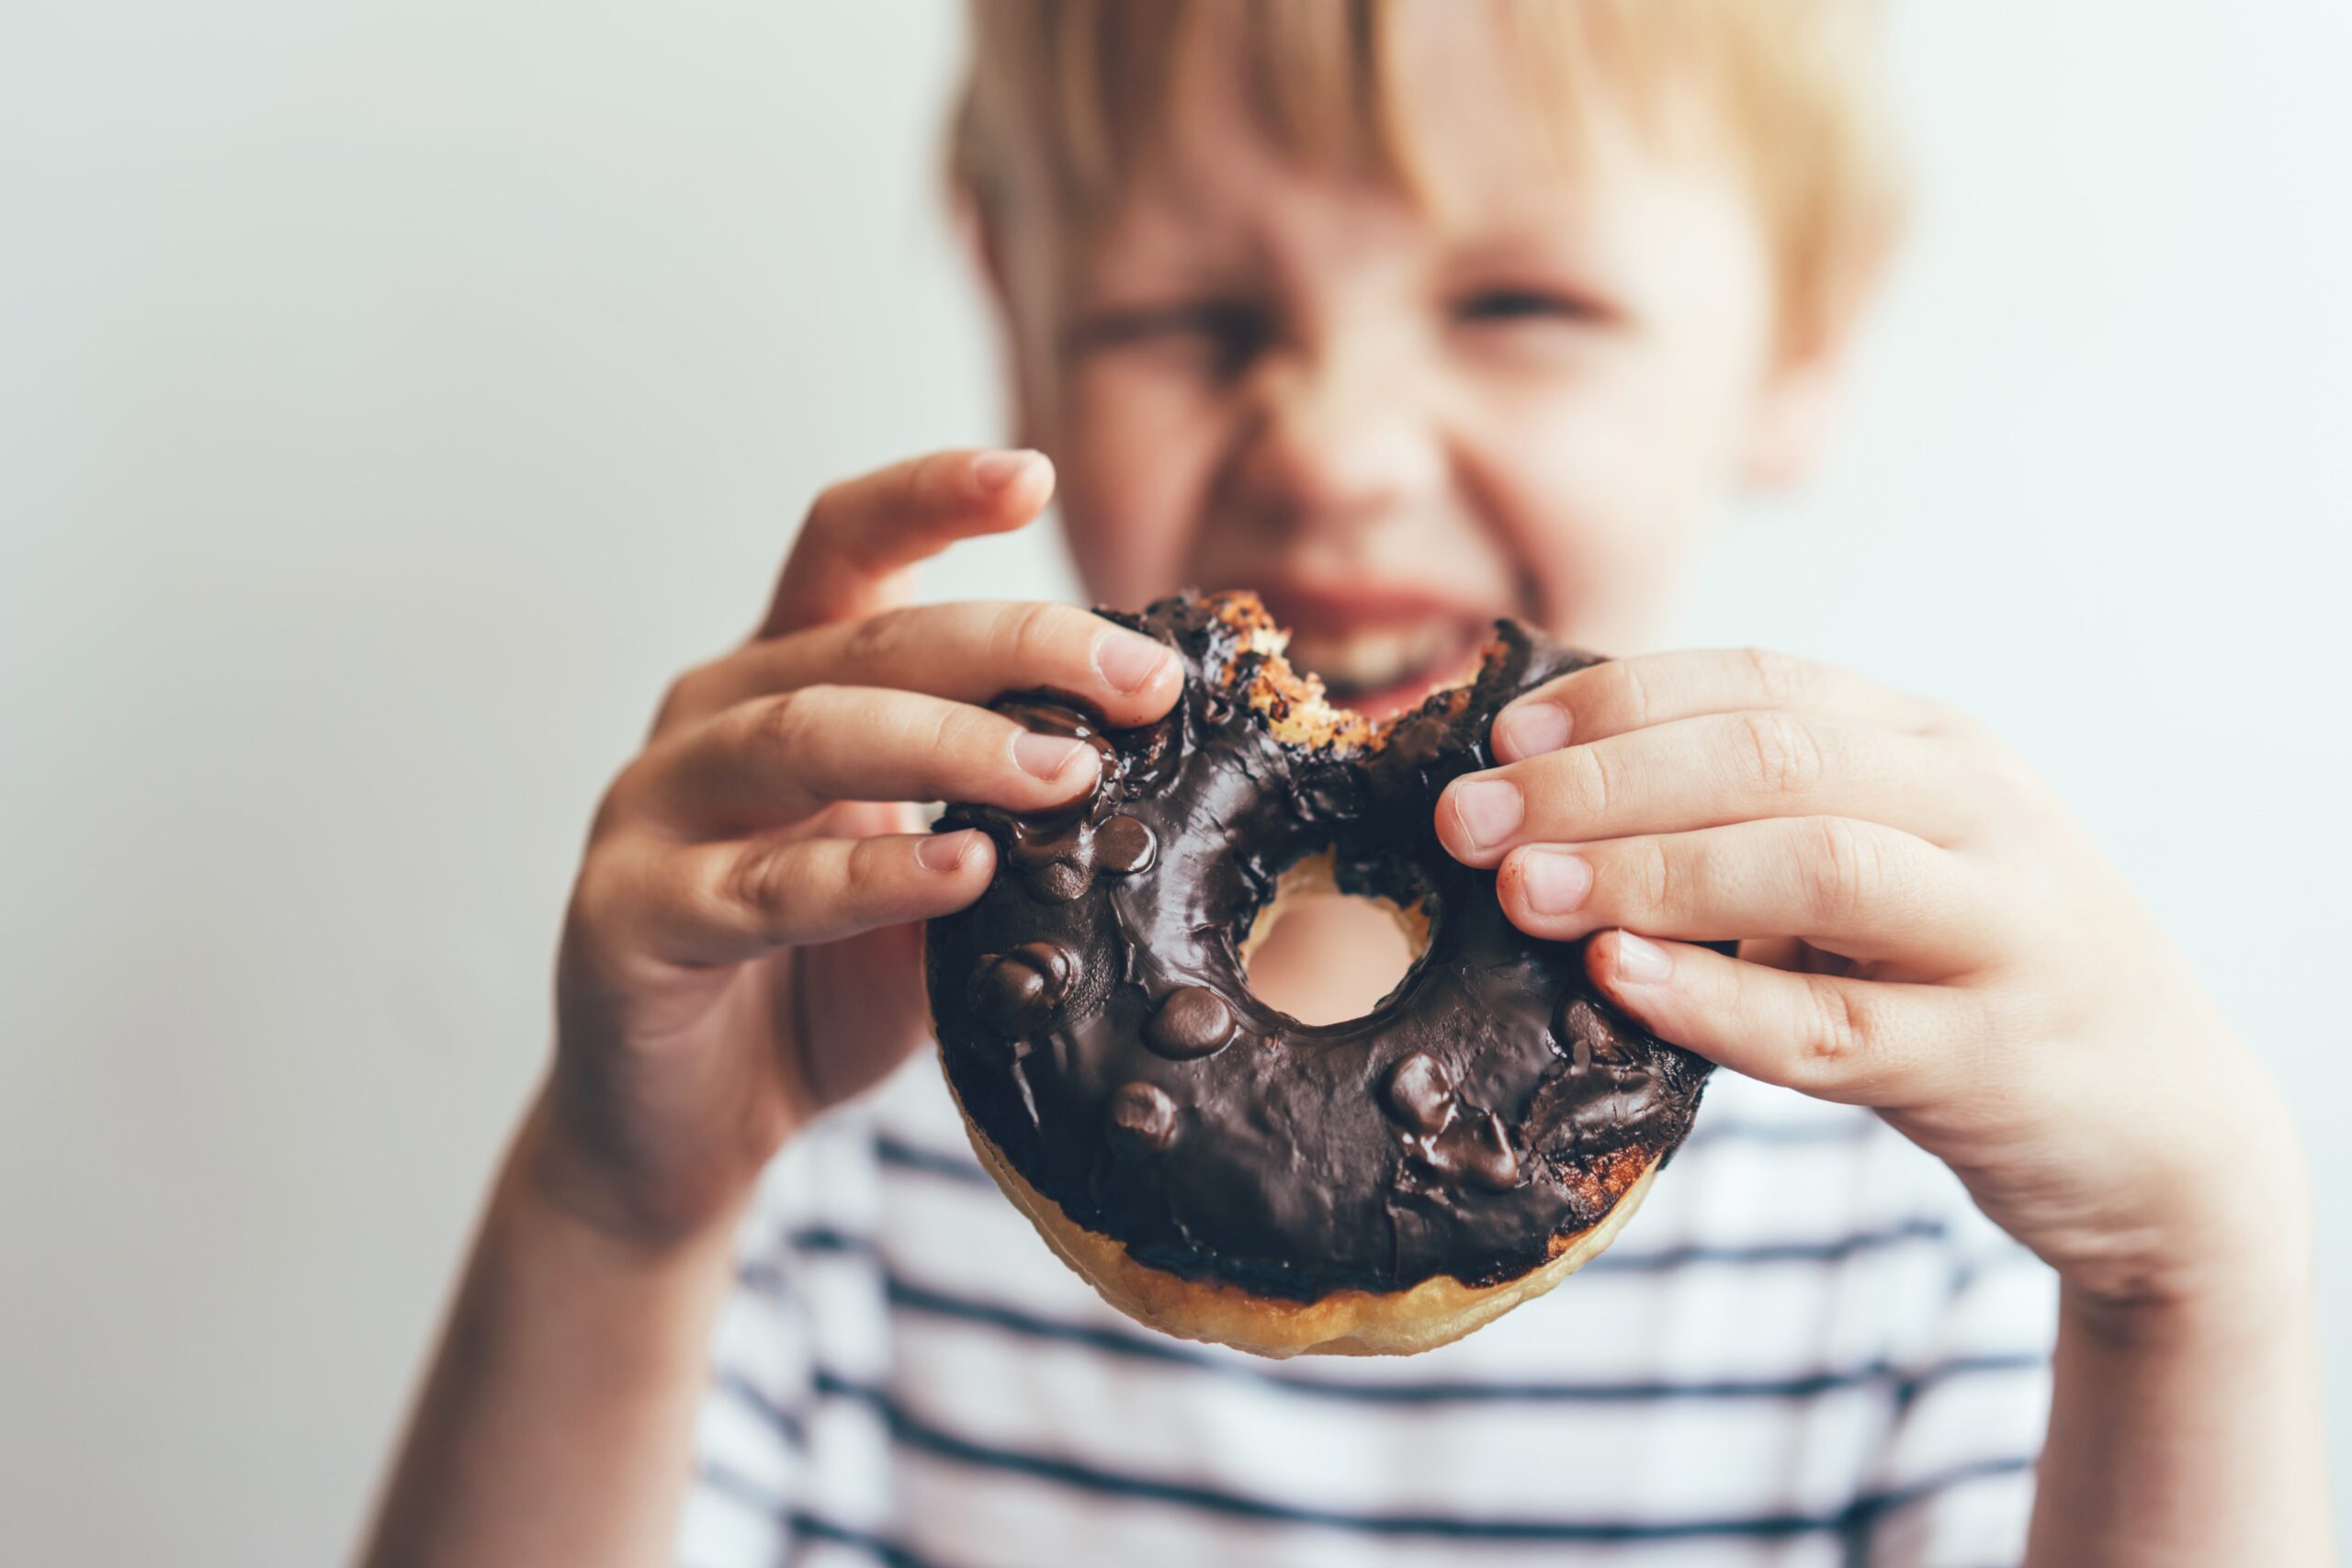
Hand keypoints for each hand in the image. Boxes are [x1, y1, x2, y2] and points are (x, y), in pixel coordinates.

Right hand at [535, 449, 1181, 1245]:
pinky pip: (760, 884)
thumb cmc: (820, 985)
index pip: (845, 547)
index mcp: (783, 678)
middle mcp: (710, 718)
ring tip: (1069, 769)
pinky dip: (870, 875)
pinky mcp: (626, 915)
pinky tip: (962, 871)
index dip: (927, 495)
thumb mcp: (934, 879)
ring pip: (805, 735)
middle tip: (1139, 681)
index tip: (1028, 474)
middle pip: (861, 637)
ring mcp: (653, 809)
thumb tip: (1152, 760)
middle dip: (1015, 646)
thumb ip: (1002, 813)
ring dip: (949, 745)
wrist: (688, 1130)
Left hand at [1435, 649, 2306, 1322]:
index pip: (1760, 683)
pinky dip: (1717, 1000)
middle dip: (1598, 780)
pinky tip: (1618, 980)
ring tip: (1522, 888)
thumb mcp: (1885, 866)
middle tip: (1468, 821)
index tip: (1497, 736)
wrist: (2163, 1127)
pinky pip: (1836, 1026)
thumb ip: (1756, 822)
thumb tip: (1546, 803)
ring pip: (1812, 866)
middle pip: (1770, 758)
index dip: (1617, 701)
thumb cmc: (1968, 979)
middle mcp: (1977, 812)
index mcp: (1934, 746)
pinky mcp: (1995, 1059)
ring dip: (1648, 870)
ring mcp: (2000, 930)